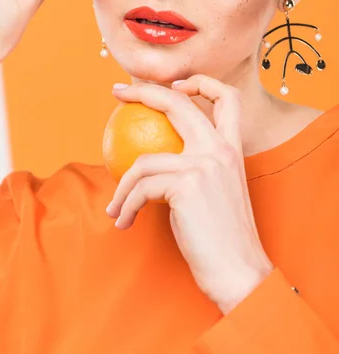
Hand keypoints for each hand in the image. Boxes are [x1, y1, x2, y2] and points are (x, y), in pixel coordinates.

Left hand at [106, 76, 273, 313]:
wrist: (238, 271)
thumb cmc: (222, 238)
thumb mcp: (215, 192)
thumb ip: (196, 169)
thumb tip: (155, 161)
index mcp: (232, 149)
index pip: (227, 98)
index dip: (202, 83)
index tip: (175, 85)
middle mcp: (221, 149)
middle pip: (178, 103)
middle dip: (143, 90)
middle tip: (117, 92)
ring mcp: (205, 164)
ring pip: (144, 161)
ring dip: (122, 188)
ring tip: (115, 208)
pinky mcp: (187, 184)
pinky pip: (141, 189)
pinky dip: (127, 206)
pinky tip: (124, 222)